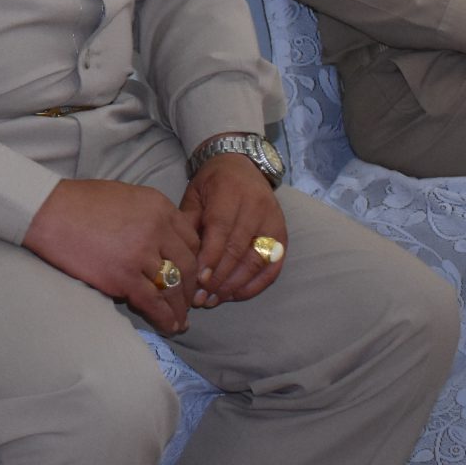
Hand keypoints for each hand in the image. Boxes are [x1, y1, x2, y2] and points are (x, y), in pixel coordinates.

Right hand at [22, 178, 201, 334]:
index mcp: (159, 206)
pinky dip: (165, 317)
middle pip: (187, 265)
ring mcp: (141, 254)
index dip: (193, 262)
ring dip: (180, 308)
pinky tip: (169, 325)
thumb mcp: (127, 196)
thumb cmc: (80, 203)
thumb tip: (162, 242)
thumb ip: (151, 216)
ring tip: (181, 321)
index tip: (189, 276)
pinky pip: (154, 302)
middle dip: (190, 288)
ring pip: (173, 287)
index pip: (191, 240)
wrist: (49, 212)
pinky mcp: (124, 276)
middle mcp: (157, 228)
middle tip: (188, 302)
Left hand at [179, 152, 287, 306]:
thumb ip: (189, 223)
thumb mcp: (194, 195)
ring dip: (235, 286)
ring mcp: (273, 222)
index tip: (198, 282)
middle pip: (239, 250)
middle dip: (219, 279)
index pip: (221, 231)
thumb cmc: (212, 182)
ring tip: (214, 300)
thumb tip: (183, 260)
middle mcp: (256, 208)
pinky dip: (256, 285)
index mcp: (230, 194)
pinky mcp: (282, 235)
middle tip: (200, 299)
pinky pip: (273, 266)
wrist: (241, 164)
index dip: (211, 259)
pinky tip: (235, 295)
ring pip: (256, 261)